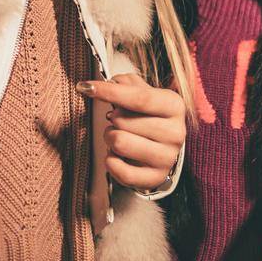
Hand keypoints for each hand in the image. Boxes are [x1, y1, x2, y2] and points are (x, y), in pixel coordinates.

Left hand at [79, 72, 185, 190]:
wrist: (161, 147)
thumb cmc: (148, 116)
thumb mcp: (143, 93)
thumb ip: (126, 83)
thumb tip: (111, 82)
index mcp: (174, 106)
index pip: (139, 98)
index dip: (110, 92)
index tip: (86, 86)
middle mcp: (175, 132)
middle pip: (124, 120)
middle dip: (110, 119)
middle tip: (116, 121)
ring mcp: (167, 157)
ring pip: (119, 143)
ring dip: (110, 139)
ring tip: (118, 137)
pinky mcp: (156, 178)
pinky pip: (121, 171)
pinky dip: (111, 161)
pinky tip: (118, 155)